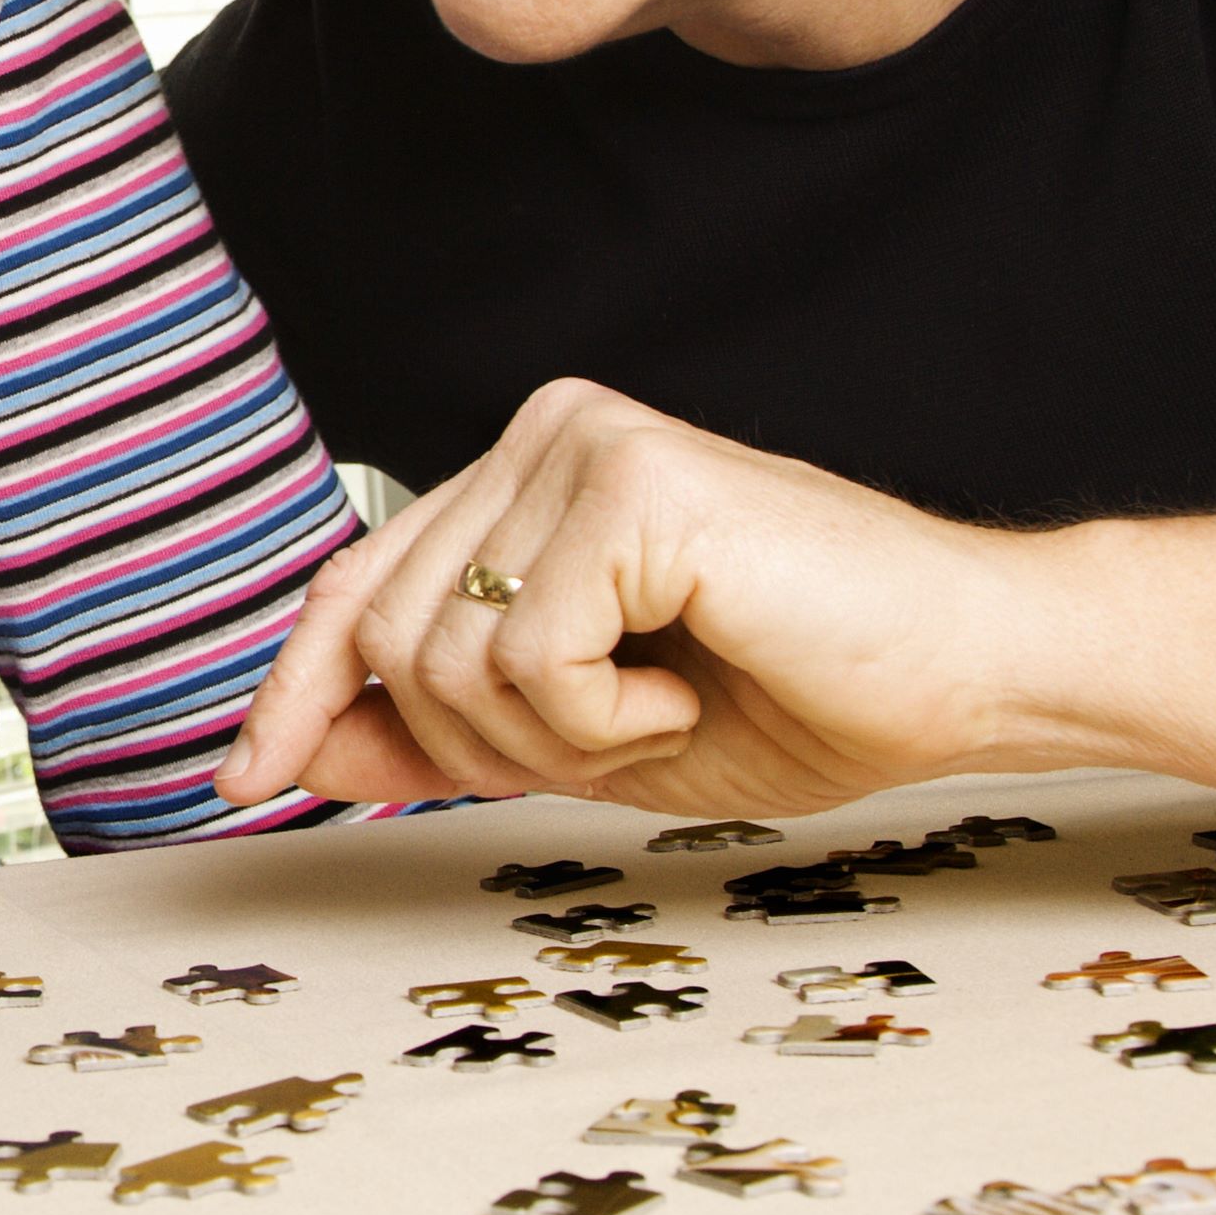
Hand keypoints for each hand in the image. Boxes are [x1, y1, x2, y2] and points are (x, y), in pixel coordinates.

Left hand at [215, 378, 1059, 821]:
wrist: (971, 675)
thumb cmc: (803, 698)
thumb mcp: (582, 740)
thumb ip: (437, 732)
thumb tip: (288, 756)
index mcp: (524, 475)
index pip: (359, 584)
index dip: (294, 689)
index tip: (243, 781)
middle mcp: (541, 433)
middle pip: (384, 635)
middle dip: (474, 745)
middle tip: (616, 746)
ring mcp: (584, 442)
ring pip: (441, 655)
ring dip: (550, 739)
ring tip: (664, 712)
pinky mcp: (633, 480)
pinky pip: (526, 654)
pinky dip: (602, 720)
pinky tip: (690, 689)